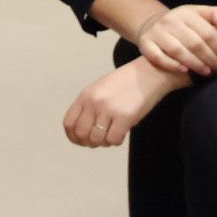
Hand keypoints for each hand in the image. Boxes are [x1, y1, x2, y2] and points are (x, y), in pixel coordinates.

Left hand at [63, 58, 184, 146]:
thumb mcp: (99, 89)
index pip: (69, 123)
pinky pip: (113, 140)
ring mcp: (108, 109)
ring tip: (112, 135)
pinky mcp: (124, 117)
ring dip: (104, 142)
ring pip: (96, 139)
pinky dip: (116, 141)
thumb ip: (89, 106)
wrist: (148, 73)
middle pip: (81, 133)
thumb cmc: (125, 83)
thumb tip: (82, 131)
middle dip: (89, 142)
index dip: (73, 136)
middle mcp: (94, 102)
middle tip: (99, 141)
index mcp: (85, 96)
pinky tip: (122, 133)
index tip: (81, 141)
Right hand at [134, 4, 216, 75]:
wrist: (155, 26)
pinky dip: (171, 64)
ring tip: (207, 72)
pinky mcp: (145, 44)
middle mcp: (169, 21)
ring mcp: (156, 32)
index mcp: (186, 13)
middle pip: (195, 43)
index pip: (208, 33)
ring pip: (178, 51)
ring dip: (195, 64)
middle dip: (211, 59)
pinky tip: (184, 71)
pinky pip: (158, 57)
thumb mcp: (201, 14)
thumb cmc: (187, 24)